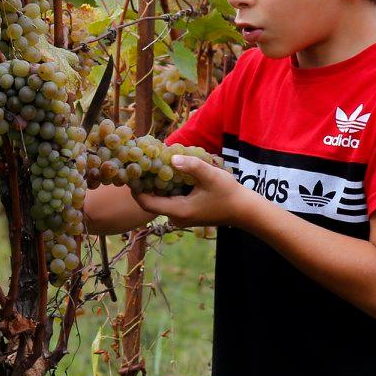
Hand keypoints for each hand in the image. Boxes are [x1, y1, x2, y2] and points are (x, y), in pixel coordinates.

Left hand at [132, 154, 257, 228]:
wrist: (243, 210)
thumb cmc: (228, 194)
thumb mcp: (211, 176)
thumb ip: (192, 166)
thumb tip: (171, 158)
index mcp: (178, 211)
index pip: (146, 203)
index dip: (135, 188)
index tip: (131, 170)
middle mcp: (176, 217)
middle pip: (151, 201)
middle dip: (145, 182)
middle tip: (140, 162)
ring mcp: (181, 217)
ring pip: (160, 200)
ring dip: (156, 184)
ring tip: (153, 163)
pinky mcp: (186, 213)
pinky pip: (169, 200)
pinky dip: (166, 187)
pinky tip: (169, 172)